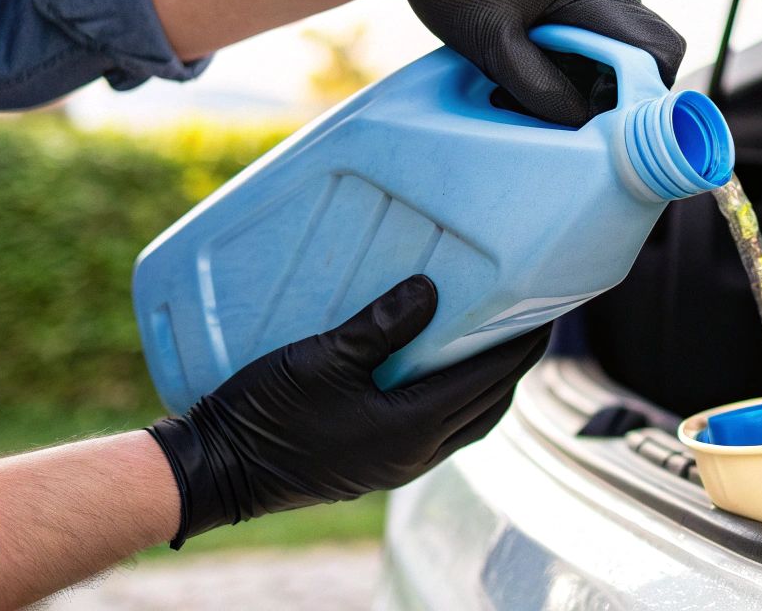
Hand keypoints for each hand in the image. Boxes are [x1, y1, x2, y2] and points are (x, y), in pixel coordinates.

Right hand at [147, 275, 549, 547]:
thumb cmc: (264, 414)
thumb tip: (431, 291)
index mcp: (414, 427)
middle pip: (491, 406)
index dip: (523, 345)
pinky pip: (438, 430)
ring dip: (487, 385)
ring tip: (492, 341)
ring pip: (467, 422)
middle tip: (529, 321)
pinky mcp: (376, 464)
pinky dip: (455, 399)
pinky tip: (439, 371)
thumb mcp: (321, 357)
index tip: (547, 310)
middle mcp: (417, 453)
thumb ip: (380, 325)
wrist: (215, 471)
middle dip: (514, 365)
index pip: (491, 380)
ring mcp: (397, 464)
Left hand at [366, 0, 686, 124]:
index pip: (660, 48)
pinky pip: (601, 22)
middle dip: (606, 83)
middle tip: (553, 99)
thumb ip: (545, 91)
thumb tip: (587, 126)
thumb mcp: (494, 48)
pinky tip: (533, 49)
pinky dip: (576, 47)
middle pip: (642, 47)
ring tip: (530, 71)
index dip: (643, 91)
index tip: (602, 116)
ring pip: (619, 39)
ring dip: (586, 68)